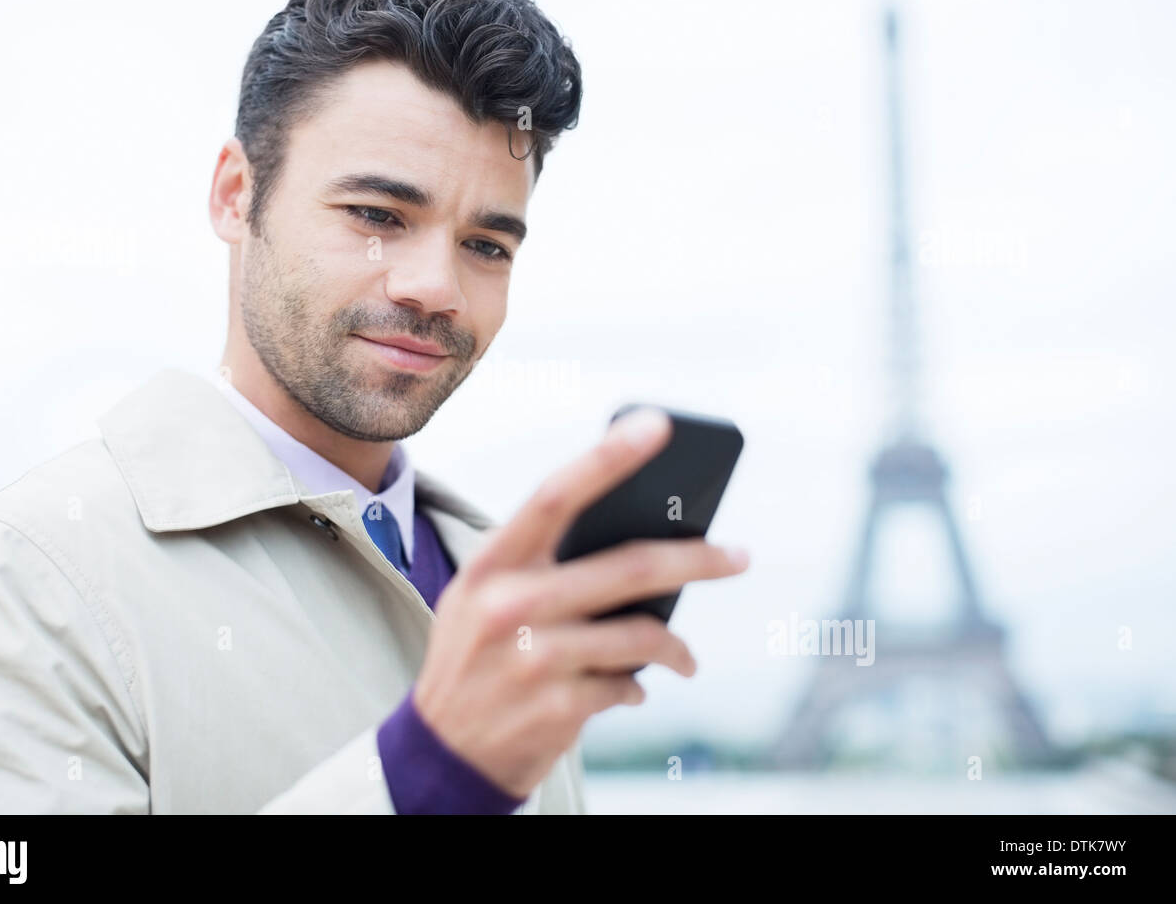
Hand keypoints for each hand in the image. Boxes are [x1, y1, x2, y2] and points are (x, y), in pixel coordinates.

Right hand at [412, 406, 750, 797]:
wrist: (439, 753)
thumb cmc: (475, 659)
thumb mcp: (480, 597)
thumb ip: (538, 565)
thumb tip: (639, 535)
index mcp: (490, 565)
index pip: (554, 495)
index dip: (606, 456)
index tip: (656, 424)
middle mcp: (508, 605)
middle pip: (628, 567)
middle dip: (698, 559)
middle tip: (739, 556)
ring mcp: (532, 659)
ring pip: (642, 635)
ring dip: (676, 648)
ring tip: (684, 657)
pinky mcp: (556, 709)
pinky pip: (627, 685)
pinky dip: (636, 687)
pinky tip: (630, 689)